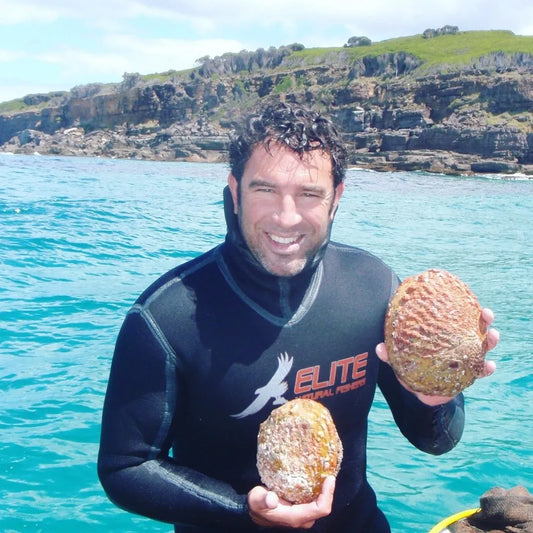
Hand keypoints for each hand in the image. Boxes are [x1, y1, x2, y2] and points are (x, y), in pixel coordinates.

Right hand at [247, 476, 334, 528]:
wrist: (256, 511)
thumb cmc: (256, 504)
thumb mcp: (256, 499)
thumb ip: (263, 499)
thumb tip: (271, 500)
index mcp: (295, 517)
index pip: (320, 509)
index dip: (328, 495)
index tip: (329, 478)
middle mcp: (302, 518)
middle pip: (323, 507)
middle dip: (328, 491)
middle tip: (328, 471)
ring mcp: (303, 514)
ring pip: (320, 504)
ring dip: (324, 490)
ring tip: (324, 472)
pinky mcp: (302, 509)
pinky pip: (316, 501)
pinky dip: (319, 490)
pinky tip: (317, 476)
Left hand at [376, 308, 499, 405]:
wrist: (420, 394)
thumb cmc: (411, 369)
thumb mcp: (400, 360)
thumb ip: (391, 353)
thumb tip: (379, 347)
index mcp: (443, 334)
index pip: (455, 317)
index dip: (462, 306)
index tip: (467, 296)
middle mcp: (457, 343)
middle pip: (475, 327)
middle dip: (485, 319)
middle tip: (487, 313)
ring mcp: (466, 358)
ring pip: (484, 345)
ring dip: (491, 339)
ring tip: (493, 336)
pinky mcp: (469, 375)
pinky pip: (482, 370)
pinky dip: (488, 367)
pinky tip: (490, 365)